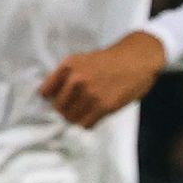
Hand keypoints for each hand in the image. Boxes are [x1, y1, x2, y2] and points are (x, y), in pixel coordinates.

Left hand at [39, 29, 168, 128]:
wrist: (137, 59)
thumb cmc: (110, 60)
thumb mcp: (82, 60)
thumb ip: (66, 75)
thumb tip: (50, 95)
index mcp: (69, 66)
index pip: (45, 91)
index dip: (50, 98)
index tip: (54, 101)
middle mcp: (77, 80)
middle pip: (58, 107)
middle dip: (65, 109)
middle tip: (74, 107)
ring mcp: (91, 94)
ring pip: (71, 117)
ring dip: (76, 117)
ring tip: (85, 111)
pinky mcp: (104, 106)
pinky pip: (86, 124)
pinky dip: (88, 123)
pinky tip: (94, 115)